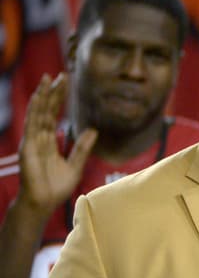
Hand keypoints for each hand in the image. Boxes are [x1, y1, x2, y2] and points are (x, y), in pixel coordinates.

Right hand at [16, 74, 96, 214]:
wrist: (43, 202)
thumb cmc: (56, 187)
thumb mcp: (75, 164)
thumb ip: (82, 147)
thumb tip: (93, 130)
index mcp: (48, 141)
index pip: (53, 115)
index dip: (59, 100)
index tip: (65, 84)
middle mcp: (39, 138)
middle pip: (46, 110)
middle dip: (53, 93)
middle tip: (61, 75)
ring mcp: (32, 140)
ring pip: (38, 113)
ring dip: (43, 95)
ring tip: (48, 78)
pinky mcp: (28, 146)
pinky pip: (32, 124)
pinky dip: (35, 110)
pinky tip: (39, 97)